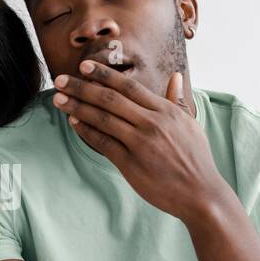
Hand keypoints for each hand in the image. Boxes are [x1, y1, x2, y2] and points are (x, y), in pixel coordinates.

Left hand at [52, 60, 228, 222]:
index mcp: (165, 110)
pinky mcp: (131, 163)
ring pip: (102, 118)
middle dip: (82, 87)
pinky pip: (103, 143)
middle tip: (60, 80)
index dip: (104, 75)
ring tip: (58, 98)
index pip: (129, 86)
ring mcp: (140, 143)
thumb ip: (177, 100)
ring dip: (77, 107)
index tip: (84, 66)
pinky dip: (86, 131)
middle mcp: (152, 123)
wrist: (200, 193)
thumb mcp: (190, 124)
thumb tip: (176, 76)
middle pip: (110, 99)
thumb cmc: (196, 158)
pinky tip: (73, 122)